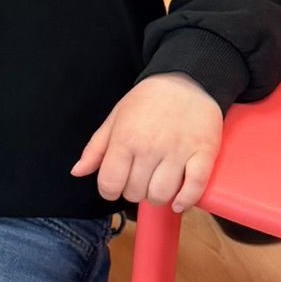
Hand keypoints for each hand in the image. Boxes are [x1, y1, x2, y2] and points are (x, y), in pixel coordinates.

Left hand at [72, 74, 222, 213]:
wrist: (188, 80)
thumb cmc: (148, 100)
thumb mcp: (115, 118)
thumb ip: (96, 148)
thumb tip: (77, 172)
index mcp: (125, 139)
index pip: (110, 183)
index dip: (109, 191)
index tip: (116, 186)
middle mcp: (150, 148)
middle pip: (135, 192)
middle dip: (134, 191)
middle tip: (140, 179)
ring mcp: (178, 151)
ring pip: (162, 194)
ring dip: (157, 197)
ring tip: (158, 185)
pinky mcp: (203, 153)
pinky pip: (194, 187)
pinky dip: (186, 200)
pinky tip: (179, 201)